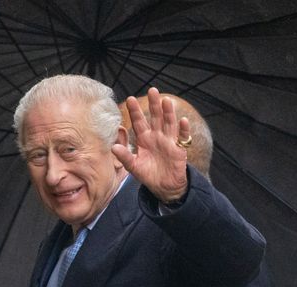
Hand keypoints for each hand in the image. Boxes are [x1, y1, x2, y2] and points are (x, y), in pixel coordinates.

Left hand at [111, 88, 189, 203]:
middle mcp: (157, 136)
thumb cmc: (148, 174)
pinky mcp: (179, 149)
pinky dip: (183, 129)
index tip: (130, 99)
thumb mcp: (134, 167)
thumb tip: (113, 147)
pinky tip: (183, 120)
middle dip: (154, 105)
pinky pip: (182, 137)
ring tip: (166, 101)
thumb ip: (125, 157)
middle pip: (155, 117)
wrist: (164, 186)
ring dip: (168, 112)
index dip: (135, 111)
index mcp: (144, 139)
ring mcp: (168, 141)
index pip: (139, 122)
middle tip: (152, 90)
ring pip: (169, 123)